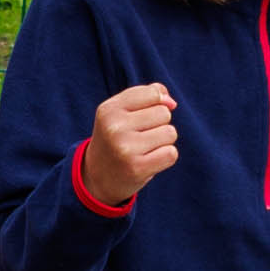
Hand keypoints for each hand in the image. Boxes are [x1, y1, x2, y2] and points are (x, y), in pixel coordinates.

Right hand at [79, 79, 180, 209]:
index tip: (142, 116)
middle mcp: (114, 128)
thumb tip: (171, 103)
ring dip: (163, 141)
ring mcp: (125, 149)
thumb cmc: (117, 138)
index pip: (153, 93)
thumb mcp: (122, 111)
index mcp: (109, 110)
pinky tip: (149, 160)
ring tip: (144, 148)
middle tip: (140, 136)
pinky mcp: (137, 168)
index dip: (156, 103)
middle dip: (159, 124)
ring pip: (170, 133)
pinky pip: (171, 153)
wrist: (98, 177)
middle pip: (164, 113)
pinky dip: (165, 157)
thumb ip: (148, 95)